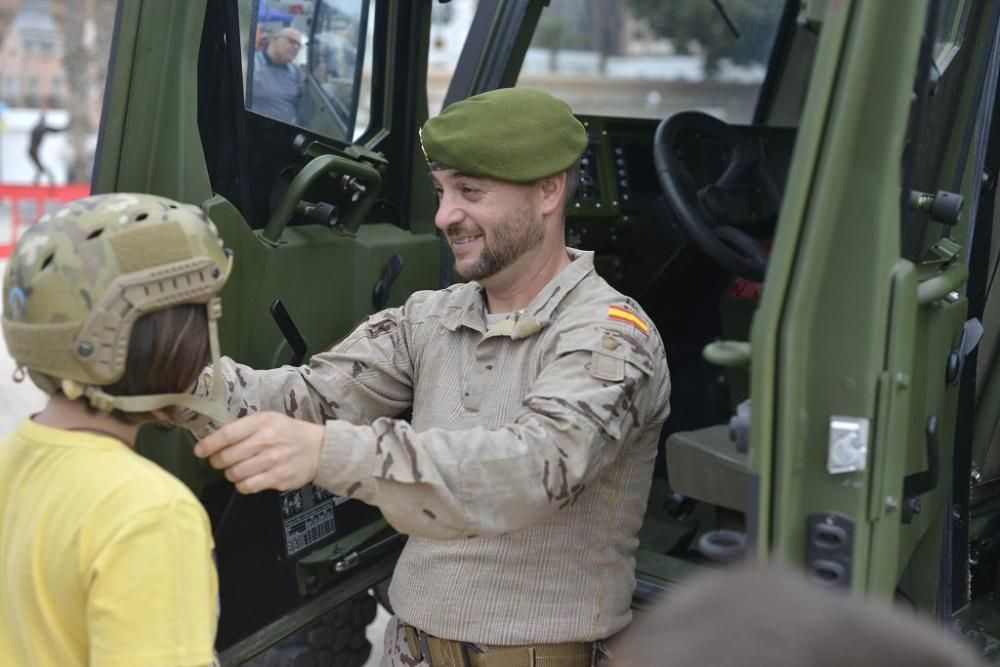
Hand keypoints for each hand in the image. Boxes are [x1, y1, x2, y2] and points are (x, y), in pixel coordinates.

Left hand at [193, 411, 323, 493]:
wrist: (319, 449)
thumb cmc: (289, 432)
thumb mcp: (268, 419)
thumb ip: (244, 427)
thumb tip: (214, 440)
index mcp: (262, 423)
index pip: (227, 435)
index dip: (208, 444)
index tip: (199, 450)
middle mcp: (266, 441)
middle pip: (227, 457)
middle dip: (218, 461)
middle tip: (220, 460)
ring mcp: (272, 462)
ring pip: (234, 474)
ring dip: (230, 473)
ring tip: (237, 469)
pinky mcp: (277, 479)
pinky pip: (247, 487)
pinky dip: (242, 485)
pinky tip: (247, 479)